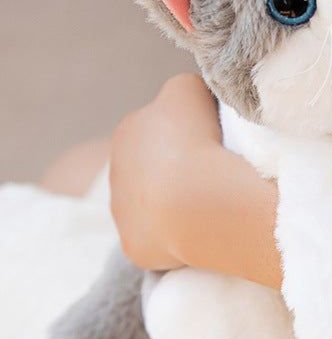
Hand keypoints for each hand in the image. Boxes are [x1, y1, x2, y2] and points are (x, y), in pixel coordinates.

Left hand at [109, 74, 222, 269]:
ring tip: (207, 205)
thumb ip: (182, 90)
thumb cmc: (196, 139)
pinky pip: (160, 241)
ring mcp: (123, 215)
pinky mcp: (135, 248)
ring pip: (153, 208)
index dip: (186, 138)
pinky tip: (200, 232)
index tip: (209, 145)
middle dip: (176, 173)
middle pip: (153, 172)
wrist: (196, 198)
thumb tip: (188, 106)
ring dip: (176, 207)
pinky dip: (178, 238)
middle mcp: (115, 174)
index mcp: (126, 133)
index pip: (158, 132)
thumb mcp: (189, 90)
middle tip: (210, 176)